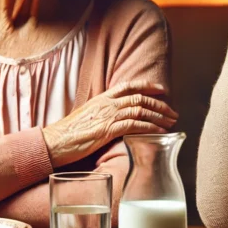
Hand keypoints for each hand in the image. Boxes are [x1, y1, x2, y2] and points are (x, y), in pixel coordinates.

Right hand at [42, 80, 177, 167]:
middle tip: (173, 112)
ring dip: (159, 117)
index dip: (148, 86)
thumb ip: (102, 113)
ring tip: (171, 123)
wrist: (53, 142)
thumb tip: (115, 118)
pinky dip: (150, 127)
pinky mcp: (108, 130)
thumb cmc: (68, 133)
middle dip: (160, 105)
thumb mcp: (87, 117)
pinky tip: (159, 131)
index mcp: (102, 98)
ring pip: (140, 110)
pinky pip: (134, 125)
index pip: (128, 85)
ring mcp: (108, 116)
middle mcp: (107, 104)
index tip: (163, 90)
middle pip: (140, 98)